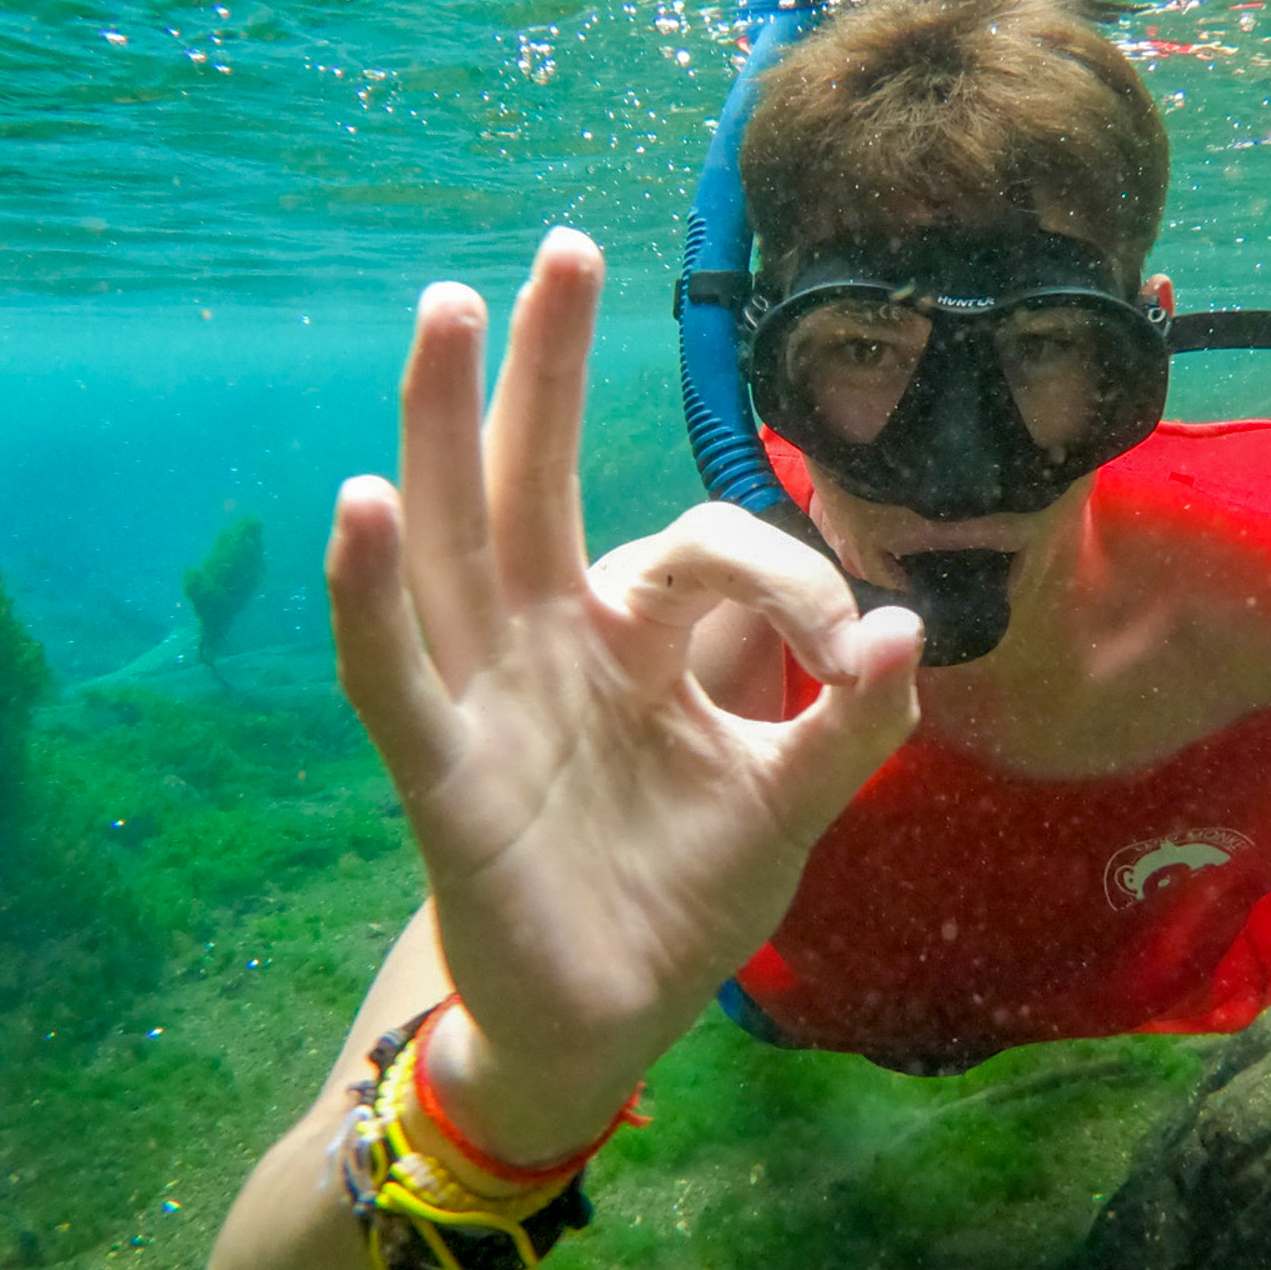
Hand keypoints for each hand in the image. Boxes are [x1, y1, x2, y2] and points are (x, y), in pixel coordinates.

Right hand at [325, 229, 921, 1164]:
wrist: (610, 1020)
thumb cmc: (683, 897)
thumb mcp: (789, 805)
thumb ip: (850, 727)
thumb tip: (909, 628)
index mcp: (637, 639)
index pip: (702, 549)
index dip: (788, 569)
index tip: (862, 642)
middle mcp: (551, 643)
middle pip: (534, 480)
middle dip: (544, 368)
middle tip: (563, 249)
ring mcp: (488, 697)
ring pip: (454, 540)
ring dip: (446, 428)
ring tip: (450, 311)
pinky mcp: (443, 774)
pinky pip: (394, 675)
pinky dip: (372, 597)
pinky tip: (361, 504)